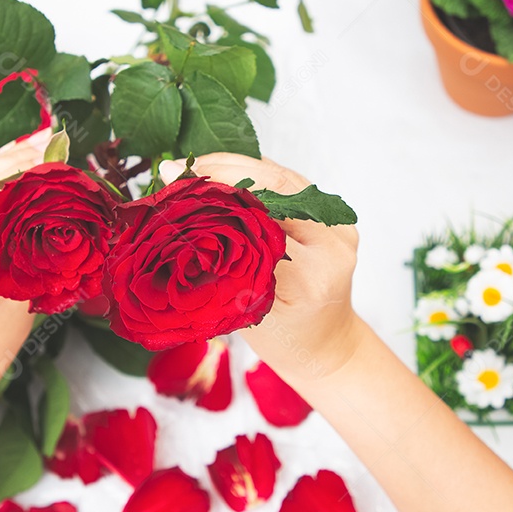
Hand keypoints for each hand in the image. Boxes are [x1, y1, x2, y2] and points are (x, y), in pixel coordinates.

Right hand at [161, 153, 361, 382]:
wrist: (325, 345)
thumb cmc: (284, 338)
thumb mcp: (243, 314)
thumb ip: (219, 270)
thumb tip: (173, 222)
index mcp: (308, 278)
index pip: (258, 221)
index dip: (216, 197)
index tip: (176, 186)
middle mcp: (330, 248)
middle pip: (276, 188)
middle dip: (225, 171)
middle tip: (182, 169)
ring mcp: (339, 230)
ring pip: (284, 179)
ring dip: (239, 166)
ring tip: (197, 166)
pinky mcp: (337, 219)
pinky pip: (293, 186)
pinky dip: (257, 175)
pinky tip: (225, 172)